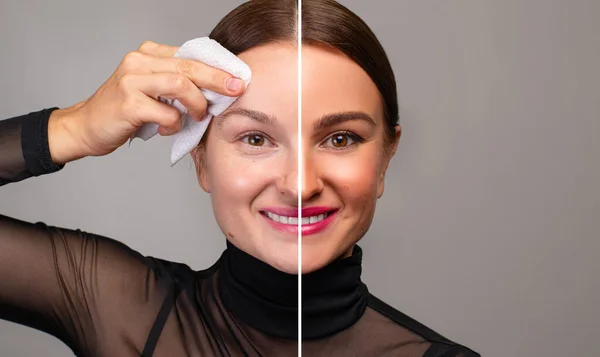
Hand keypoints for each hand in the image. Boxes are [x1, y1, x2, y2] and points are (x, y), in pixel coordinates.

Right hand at [48, 40, 246, 163]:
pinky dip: (174, 124)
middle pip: (189, 66)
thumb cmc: (124, 110)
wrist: (85, 126)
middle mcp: (139, 61)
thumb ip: (177, 84)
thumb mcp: (152, 89)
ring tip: (198, 116)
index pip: (190, 55)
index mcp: (148, 54)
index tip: (238, 77)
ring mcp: (131, 81)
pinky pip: (166, 112)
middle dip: (218, 79)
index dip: (217, 67)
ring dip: (196, 103)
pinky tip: (167, 128)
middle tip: (236, 89)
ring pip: (180, 84)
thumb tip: (217, 90)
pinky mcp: (128, 103)